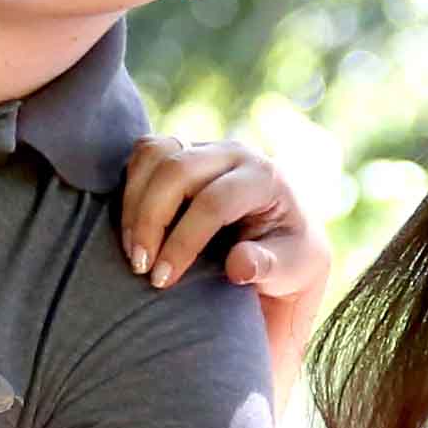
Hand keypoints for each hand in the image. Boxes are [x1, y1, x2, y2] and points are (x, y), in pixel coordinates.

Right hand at [121, 134, 335, 394]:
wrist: (281, 249)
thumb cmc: (290, 264)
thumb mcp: (296, 273)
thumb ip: (272, 268)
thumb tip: (238, 264)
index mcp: (266, 178)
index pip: (215, 201)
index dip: (184, 241)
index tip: (163, 279)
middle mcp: (236, 154)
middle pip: (178, 170)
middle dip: (150, 220)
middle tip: (140, 267)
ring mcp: (206, 148)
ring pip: (155, 154)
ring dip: (134, 203)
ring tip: (132, 252)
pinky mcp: (182, 152)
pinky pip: (145, 153)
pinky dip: (130, 186)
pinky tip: (131, 228)